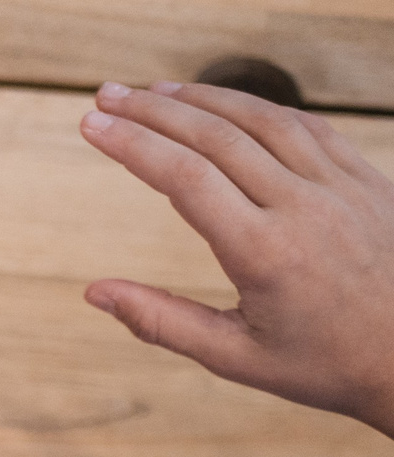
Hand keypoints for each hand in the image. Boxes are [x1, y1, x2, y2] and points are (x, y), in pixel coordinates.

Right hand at [80, 81, 393, 435]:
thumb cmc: (325, 365)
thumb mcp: (234, 358)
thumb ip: (161, 322)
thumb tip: (94, 293)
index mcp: (264, 253)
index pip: (185, 179)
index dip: (133, 145)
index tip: (92, 125)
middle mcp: (302, 207)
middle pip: (215, 136)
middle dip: (153, 111)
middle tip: (106, 96)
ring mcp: (340, 186)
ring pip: (262, 119)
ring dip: (204, 98)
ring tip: (157, 91)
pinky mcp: (365, 179)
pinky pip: (307, 127)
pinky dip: (259, 108)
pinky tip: (228, 105)